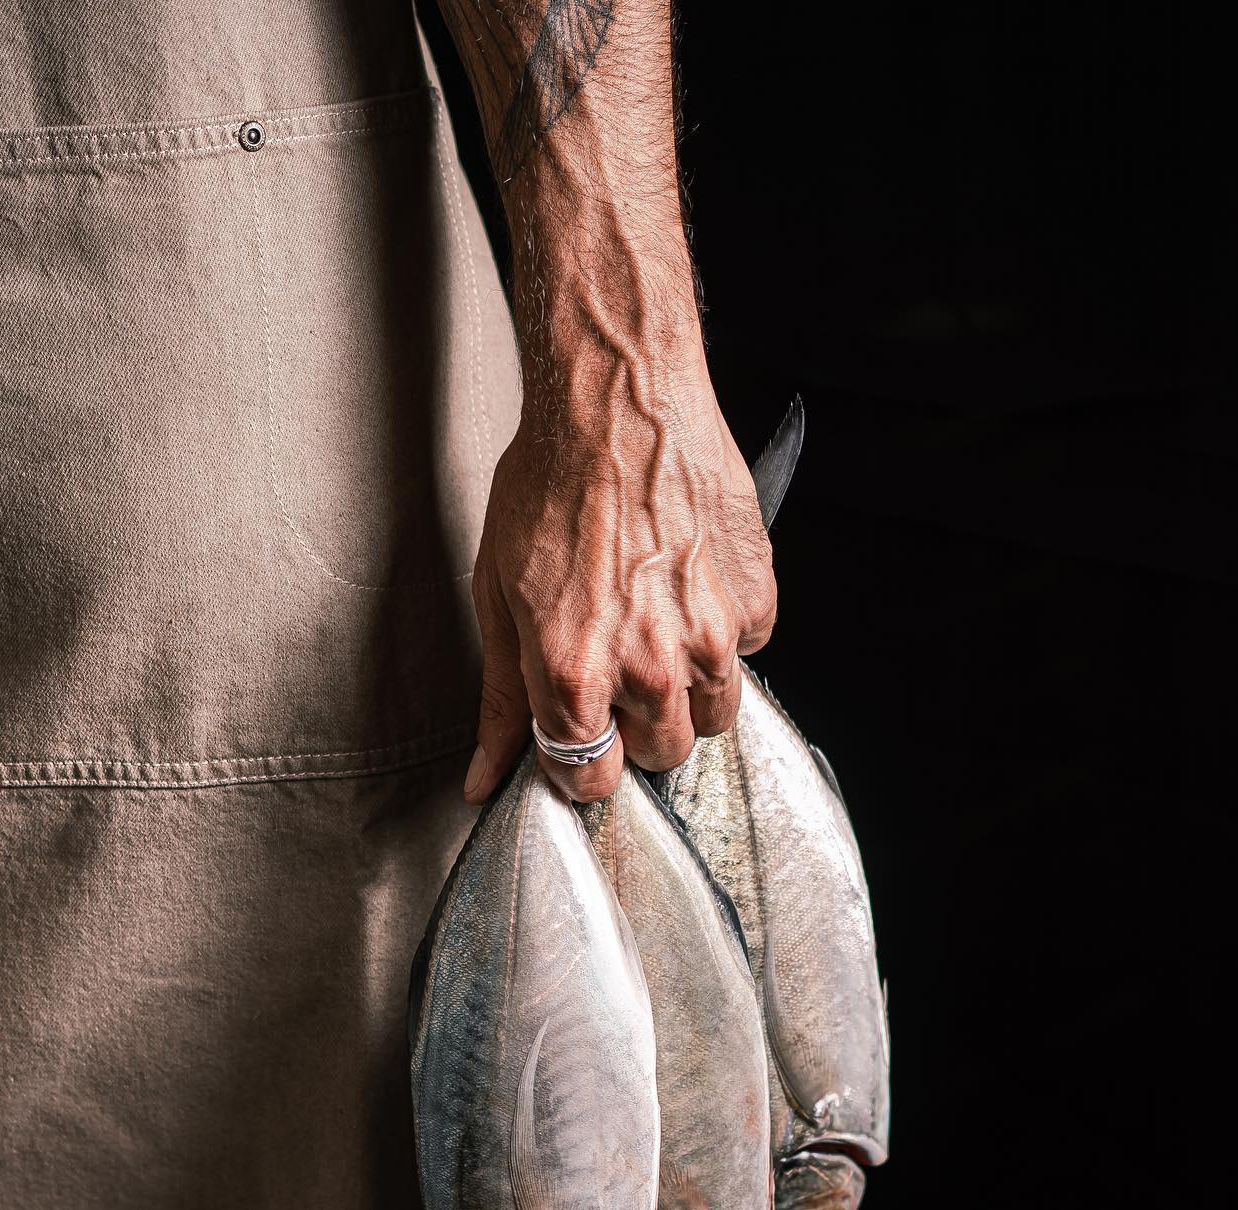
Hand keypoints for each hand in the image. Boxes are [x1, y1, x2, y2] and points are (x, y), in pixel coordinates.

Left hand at [462, 368, 776, 804]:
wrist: (617, 401)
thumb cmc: (551, 485)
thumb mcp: (498, 598)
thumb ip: (502, 701)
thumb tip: (483, 779)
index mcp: (575, 676)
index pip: (589, 780)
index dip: (577, 763)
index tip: (576, 736)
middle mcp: (649, 669)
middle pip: (659, 757)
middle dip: (635, 729)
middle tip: (615, 670)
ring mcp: (710, 638)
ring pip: (712, 718)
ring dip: (685, 693)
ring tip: (655, 631)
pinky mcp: (754, 602)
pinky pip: (747, 654)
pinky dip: (723, 635)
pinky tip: (687, 589)